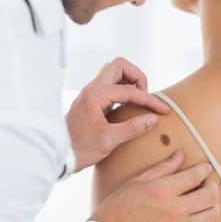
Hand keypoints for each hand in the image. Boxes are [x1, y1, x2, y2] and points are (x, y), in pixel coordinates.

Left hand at [67, 57, 169, 171]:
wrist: (57, 155)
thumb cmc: (79, 149)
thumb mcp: (109, 141)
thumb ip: (133, 128)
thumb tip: (153, 118)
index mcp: (95, 95)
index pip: (130, 90)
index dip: (150, 100)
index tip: (162, 110)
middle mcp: (91, 89)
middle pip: (119, 66)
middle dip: (138, 76)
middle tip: (145, 95)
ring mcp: (90, 93)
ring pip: (113, 72)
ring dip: (129, 80)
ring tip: (138, 99)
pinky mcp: (90, 100)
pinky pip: (109, 84)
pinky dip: (122, 88)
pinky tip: (128, 105)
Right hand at [91, 152, 220, 221]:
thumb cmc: (117, 212)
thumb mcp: (136, 182)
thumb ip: (162, 168)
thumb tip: (179, 157)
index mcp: (163, 191)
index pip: (195, 176)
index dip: (204, 170)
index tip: (205, 168)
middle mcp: (174, 211)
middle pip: (210, 196)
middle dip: (212, 186)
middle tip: (208, 183)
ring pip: (211, 216)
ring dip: (212, 205)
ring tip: (206, 199)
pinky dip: (206, 221)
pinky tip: (199, 216)